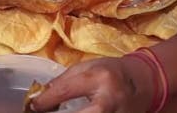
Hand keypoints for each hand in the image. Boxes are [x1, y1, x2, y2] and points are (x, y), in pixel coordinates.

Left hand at [30, 57, 154, 112]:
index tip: (33, 106)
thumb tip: (40, 97)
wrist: (144, 83)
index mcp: (98, 78)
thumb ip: (63, 81)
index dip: (45, 100)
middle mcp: (108, 101)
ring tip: (54, 112)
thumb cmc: (111, 72)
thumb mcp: (87, 68)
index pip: (65, 91)